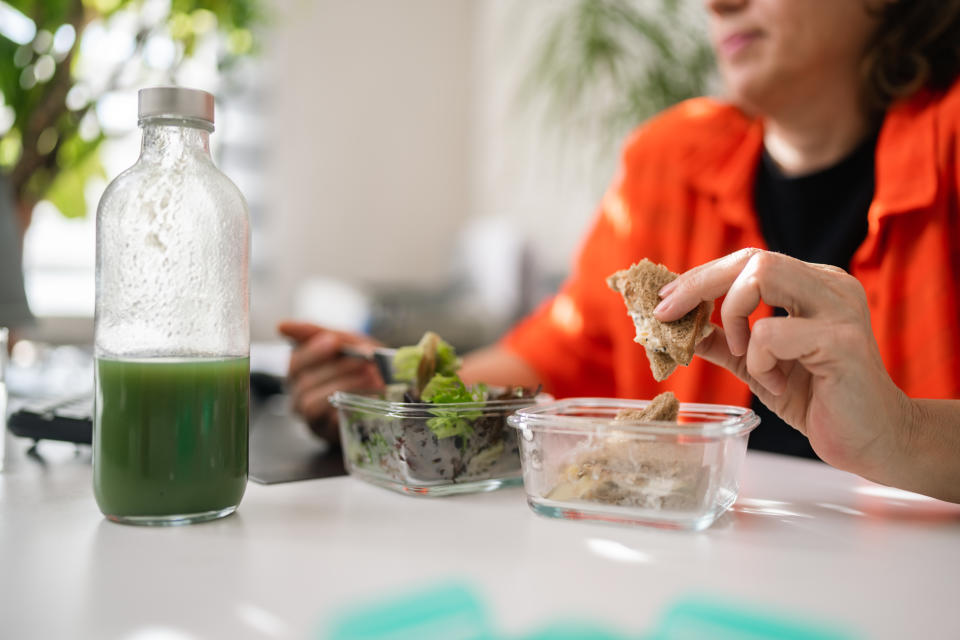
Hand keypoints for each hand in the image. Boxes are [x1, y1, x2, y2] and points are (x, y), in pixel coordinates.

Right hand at [277, 321, 383, 441]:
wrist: (390, 394)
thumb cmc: (360, 365)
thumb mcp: (347, 342)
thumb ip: (319, 332)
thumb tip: (281, 326)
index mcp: (300, 368)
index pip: (295, 360)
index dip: (311, 351)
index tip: (333, 341)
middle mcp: (297, 392)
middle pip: (304, 381)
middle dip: (337, 368)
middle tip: (365, 359)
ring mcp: (307, 414)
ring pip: (311, 400)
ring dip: (345, 386)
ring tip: (372, 377)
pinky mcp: (323, 431)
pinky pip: (327, 419)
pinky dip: (348, 405)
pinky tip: (371, 396)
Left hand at [653, 249, 912, 481]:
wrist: (872, 441)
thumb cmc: (818, 399)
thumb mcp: (757, 365)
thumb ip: (722, 341)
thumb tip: (677, 327)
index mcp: (812, 285)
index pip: (748, 260)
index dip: (700, 277)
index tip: (665, 301)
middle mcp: (829, 285)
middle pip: (752, 258)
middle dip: (698, 285)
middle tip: (668, 315)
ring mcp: (839, 308)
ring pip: (761, 277)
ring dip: (733, 320)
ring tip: (746, 358)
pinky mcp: (841, 340)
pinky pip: (770, 333)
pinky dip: (759, 362)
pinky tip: (777, 385)